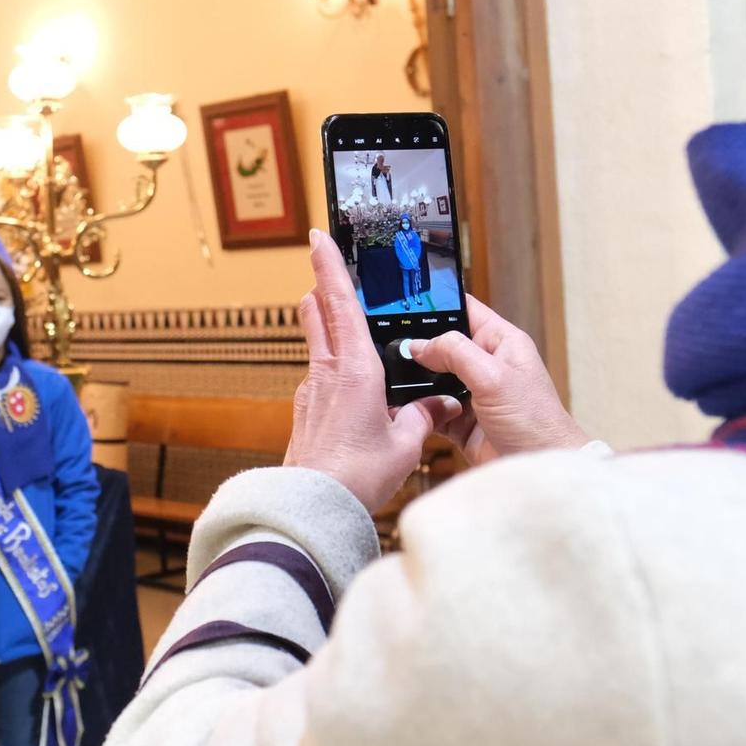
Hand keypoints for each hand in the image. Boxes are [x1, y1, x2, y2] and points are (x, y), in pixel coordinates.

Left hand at [286, 230, 463, 511]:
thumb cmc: (356, 476)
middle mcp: (327, 371)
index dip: (328, 265)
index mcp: (354, 368)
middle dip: (324, 288)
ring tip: (349, 325)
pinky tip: (351, 384)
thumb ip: (422, 417)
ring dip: (327, 326)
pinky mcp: (306, 411)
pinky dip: (333, 366)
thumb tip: (439, 405)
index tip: (318, 237)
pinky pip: (319, 375)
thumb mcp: (405, 444)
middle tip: (331, 269)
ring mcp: (311, 391)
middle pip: (318, 313)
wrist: (312, 508)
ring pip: (316, 341)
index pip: (338, 301)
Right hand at [408, 296, 588, 466]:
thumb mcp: (494, 377)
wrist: (538, 468)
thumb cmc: (534, 421)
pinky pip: (430, 407)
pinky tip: (402, 407)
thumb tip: (418, 344)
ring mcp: (471, 392)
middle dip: (417, 346)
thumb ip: (456, 353)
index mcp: (500, 341)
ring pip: (431, 377)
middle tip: (388, 346)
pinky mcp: (459, 419)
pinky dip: (417, 408)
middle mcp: (484, 363)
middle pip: (442, 344)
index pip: (464, 309)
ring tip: (391, 377)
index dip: (437, 303)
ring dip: (414, 380)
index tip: (402, 303)